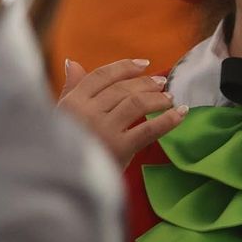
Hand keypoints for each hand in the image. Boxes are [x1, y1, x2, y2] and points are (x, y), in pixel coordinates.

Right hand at [57, 58, 185, 167]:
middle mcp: (88, 112)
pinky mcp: (120, 148)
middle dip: (146, 83)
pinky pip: (149, 129)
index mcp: (73, 101)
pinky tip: (180, 114)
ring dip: (157, 98)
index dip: (124, 67)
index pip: (102, 76)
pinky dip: (168, 120)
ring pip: (136, 103)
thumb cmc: (63, 145)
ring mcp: (105, 129)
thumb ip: (70, 88)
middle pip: (122, 89)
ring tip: (169, 98)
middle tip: (162, 83)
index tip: (144, 64)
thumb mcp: (61, 114)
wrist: (65, 178)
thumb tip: (74, 63)